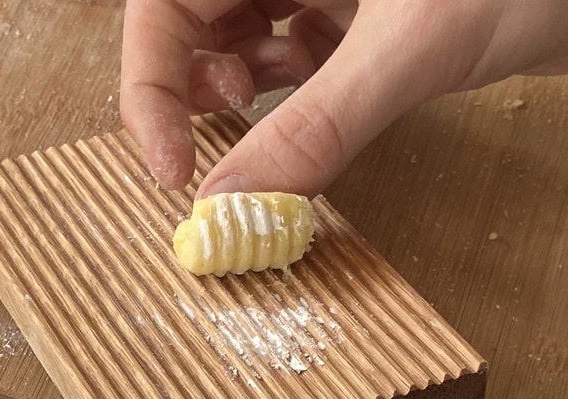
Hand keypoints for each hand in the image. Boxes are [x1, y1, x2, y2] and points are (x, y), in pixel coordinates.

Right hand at [121, 0, 567, 195]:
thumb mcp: (417, 46)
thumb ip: (319, 125)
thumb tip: (233, 209)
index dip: (150, 80)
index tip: (171, 167)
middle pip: (200, 17)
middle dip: (191, 91)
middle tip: (208, 164)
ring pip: (250, 36)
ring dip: (241, 98)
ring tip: (259, 145)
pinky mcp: (386, 16)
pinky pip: (309, 57)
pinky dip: (299, 102)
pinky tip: (314, 136)